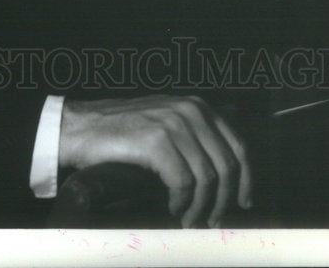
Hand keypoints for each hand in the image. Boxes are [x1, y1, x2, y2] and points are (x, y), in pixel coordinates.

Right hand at [59, 94, 252, 227]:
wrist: (82, 128)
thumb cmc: (123, 132)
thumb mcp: (166, 124)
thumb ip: (194, 139)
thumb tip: (223, 178)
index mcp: (198, 107)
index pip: (238, 145)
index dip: (246, 179)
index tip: (245, 203)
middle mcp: (190, 111)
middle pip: (227, 164)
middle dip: (224, 200)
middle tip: (213, 220)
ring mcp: (173, 123)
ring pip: (207, 177)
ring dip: (202, 207)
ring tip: (190, 220)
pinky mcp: (156, 141)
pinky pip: (184, 182)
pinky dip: (182, 202)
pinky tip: (173, 209)